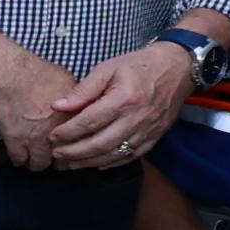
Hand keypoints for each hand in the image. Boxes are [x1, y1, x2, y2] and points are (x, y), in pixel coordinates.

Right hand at [0, 51, 77, 169]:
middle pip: (61, 159)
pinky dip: (18, 159)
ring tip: (33, 158)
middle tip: (52, 156)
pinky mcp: (15, 141)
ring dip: (36, 162)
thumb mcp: (66, 80)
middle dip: (56, 159)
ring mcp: (35, 139)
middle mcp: (56, 132)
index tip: (67, 147)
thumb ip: (75, 100)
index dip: (73, 147)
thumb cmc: (36, 71)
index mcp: (72, 118)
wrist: (8, 72)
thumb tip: (78, 106)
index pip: (79, 144)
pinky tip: (17, 155)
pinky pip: (18, 160)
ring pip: (39, 164)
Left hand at [48, 43, 191, 168]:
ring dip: (88, 162)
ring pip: (114, 154)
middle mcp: (136, 118)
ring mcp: (147, 131)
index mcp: (124, 98)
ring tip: (69, 163)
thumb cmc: (139, 66)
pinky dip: (110, 163)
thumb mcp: (108, 68)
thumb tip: (57, 106)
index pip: (90, 122)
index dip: (68, 133)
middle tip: (55, 155)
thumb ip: (83, 90)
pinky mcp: (154, 138)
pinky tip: (94, 164)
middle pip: (100, 143)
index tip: (52, 137)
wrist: (178, 69)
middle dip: (74, 152)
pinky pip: (129, 157)